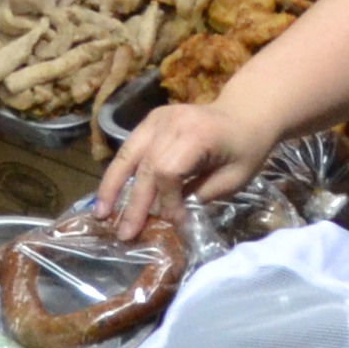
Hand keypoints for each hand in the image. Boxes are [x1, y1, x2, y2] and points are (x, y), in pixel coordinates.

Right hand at [100, 99, 262, 237]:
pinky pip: (129, 149)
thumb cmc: (246, 148)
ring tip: (100, 215)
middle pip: (146, 166)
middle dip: (135, 204)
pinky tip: (108, 195)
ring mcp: (158, 118)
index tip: (174, 220)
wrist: (247, 113)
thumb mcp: (234, 178)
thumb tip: (170, 217)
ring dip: (112, 187)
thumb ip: (201, 195)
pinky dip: (118, 172)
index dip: (167, 200)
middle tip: (125, 234)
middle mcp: (172, 122)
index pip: (169, 171)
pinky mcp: (151, 120)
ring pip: (128, 156)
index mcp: (198, 134)